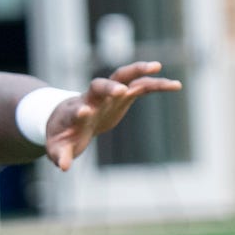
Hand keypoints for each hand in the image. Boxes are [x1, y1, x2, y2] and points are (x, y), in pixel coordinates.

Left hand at [44, 61, 183, 169]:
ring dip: (138, 71)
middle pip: (99, 85)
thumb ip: (60, 155)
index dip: (81, 111)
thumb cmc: (63, 133)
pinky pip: (141, 86)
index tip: (85, 112)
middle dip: (109, 88)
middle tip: (121, 91)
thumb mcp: (57, 147)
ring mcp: (109, 94)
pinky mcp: (124, 95)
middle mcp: (92, 98)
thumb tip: (64, 167)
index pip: (76, 109)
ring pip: (122, 77)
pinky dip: (157, 84)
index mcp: (75, 112)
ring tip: (157, 67)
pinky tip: (176, 85)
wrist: (72, 117)